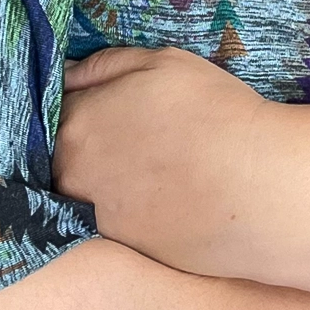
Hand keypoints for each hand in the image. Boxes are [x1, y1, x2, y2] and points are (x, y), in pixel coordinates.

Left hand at [54, 45, 268, 271]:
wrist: (255, 186)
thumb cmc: (212, 112)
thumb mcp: (162, 62)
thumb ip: (103, 65)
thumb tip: (66, 75)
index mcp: (76, 123)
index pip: (54, 107)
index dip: (79, 100)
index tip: (103, 101)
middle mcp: (72, 173)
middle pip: (62, 152)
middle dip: (85, 141)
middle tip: (129, 134)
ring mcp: (93, 215)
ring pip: (82, 188)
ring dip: (100, 176)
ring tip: (144, 166)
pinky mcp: (119, 247)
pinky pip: (108, 218)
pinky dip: (123, 206)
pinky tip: (157, 195)